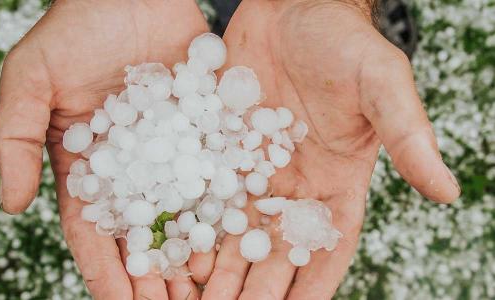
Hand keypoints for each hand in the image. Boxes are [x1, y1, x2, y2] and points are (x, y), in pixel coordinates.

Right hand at [0, 1, 207, 298]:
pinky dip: (224, 210)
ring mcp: (171, 152)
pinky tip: (235, 240)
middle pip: (142, 234)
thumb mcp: (30, 80)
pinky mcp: (203, 132)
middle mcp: (133, 167)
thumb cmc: (74, 29)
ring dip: (192, 256)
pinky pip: (215, 176)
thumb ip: (15, 139)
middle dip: (153, 276)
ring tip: (205, 293)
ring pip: (182, 215)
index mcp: (88, 166)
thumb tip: (9, 205)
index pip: (92, 230)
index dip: (105, 270)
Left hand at [198, 1, 460, 298]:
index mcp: (337, 180)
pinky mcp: (222, 150)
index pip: (327, 245)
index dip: (312, 285)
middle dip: (255, 289)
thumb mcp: (381, 84)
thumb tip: (448, 192)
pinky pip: (206, 196)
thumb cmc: (342, 42)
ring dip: (220, 271)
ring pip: (236, 233)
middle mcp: (293, 184)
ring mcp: (254, 170)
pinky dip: (194, 227)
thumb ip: (408, 136)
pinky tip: (177, 252)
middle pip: (274, 250)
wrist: (291, 7)